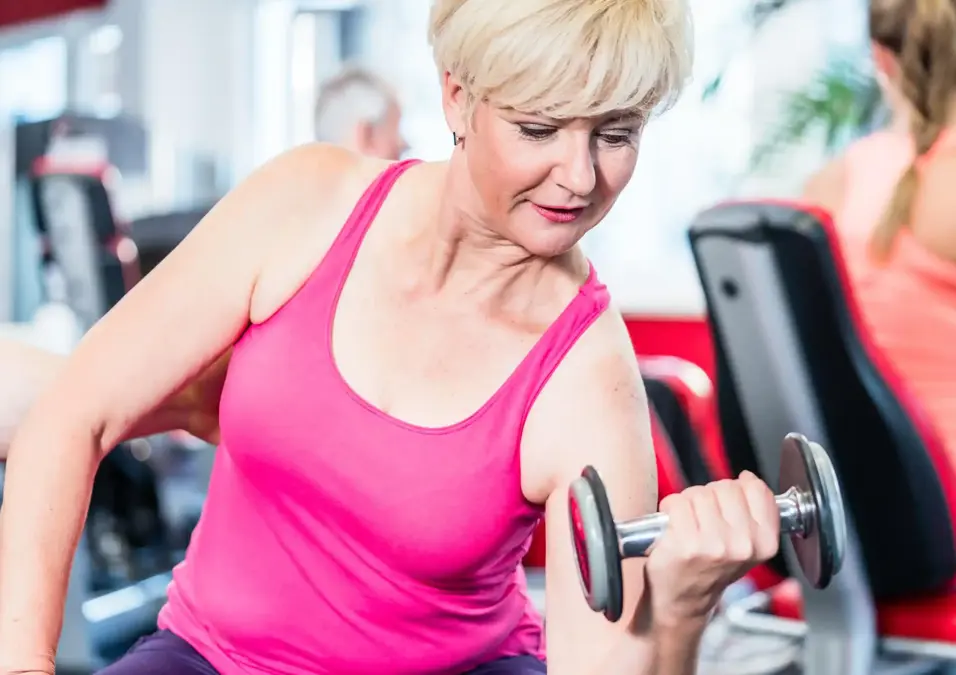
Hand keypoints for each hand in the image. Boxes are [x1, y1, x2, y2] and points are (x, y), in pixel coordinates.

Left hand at [644, 472, 779, 627]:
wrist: (684, 599)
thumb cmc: (711, 568)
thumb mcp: (747, 545)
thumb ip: (754, 512)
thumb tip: (748, 479)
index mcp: (765, 543)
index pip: (757, 490)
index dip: (738, 488)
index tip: (728, 500)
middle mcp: (743, 545)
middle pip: (726, 487)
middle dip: (710, 494)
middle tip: (703, 515)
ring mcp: (715, 545)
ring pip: (700, 493)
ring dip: (688, 501)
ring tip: (688, 521)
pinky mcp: (686, 544)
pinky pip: (677, 503)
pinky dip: (670, 507)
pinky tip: (673, 524)